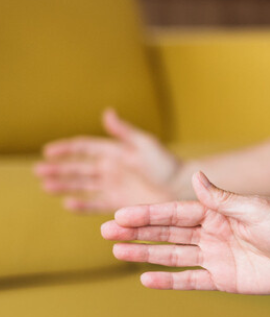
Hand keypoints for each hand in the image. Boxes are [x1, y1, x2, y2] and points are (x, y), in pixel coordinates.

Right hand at [36, 108, 182, 212]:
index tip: (47, 151)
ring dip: (64, 185)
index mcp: (117, 152)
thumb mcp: (146, 145)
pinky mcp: (121, 204)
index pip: (85, 147)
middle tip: (38, 171)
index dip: (67, 149)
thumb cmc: (169, 165)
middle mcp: (113, 169)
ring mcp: (116, 187)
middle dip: (59, 169)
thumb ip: (124, 132)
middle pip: (79, 168)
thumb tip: (106, 112)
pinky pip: (96, 204)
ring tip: (46, 186)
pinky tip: (68, 204)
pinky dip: (82, 204)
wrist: (185, 189)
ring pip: (83, 185)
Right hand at [103, 172, 269, 294]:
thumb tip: (197, 176)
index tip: (120, 216)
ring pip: (173, 255)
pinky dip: (169, 281)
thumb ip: (223, 199)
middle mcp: (213, 234)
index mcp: (218, 213)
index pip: (176, 212)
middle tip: (105, 233)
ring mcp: (216, 257)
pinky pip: (191, 281)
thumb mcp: (255, 208)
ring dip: (145, 254)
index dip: (148, 215)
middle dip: (137, 232)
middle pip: (168, 233)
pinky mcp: (224, 280)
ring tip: (117, 252)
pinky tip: (146, 279)